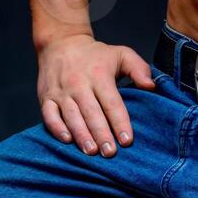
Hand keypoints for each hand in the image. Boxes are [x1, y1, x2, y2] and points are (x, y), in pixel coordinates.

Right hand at [37, 34, 155, 156]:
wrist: (61, 43)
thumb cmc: (96, 54)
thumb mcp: (120, 54)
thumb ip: (138, 68)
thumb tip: (151, 86)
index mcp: (99, 74)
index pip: (112, 102)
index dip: (120, 122)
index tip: (127, 140)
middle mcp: (79, 84)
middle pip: (92, 113)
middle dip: (102, 134)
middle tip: (110, 153)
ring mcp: (61, 92)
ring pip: (71, 116)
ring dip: (81, 135)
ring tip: (92, 151)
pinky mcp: (46, 98)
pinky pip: (49, 115)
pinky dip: (57, 128)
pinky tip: (67, 140)